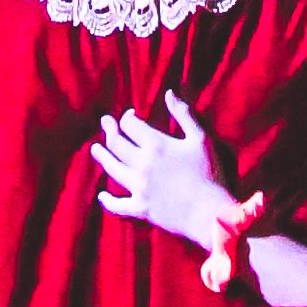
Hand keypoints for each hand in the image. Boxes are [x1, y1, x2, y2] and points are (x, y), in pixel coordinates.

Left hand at [91, 95, 237, 251]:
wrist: (210, 214)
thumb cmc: (210, 174)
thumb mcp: (201, 139)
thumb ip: (184, 114)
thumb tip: (169, 93)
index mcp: (156, 145)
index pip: (130, 125)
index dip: (127, 117)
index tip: (130, 116)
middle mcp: (142, 164)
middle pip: (117, 144)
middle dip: (110, 130)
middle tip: (105, 123)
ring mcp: (138, 187)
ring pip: (113, 169)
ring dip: (102, 157)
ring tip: (95, 149)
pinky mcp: (141, 209)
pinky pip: (118, 205)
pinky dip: (108, 201)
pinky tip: (102, 196)